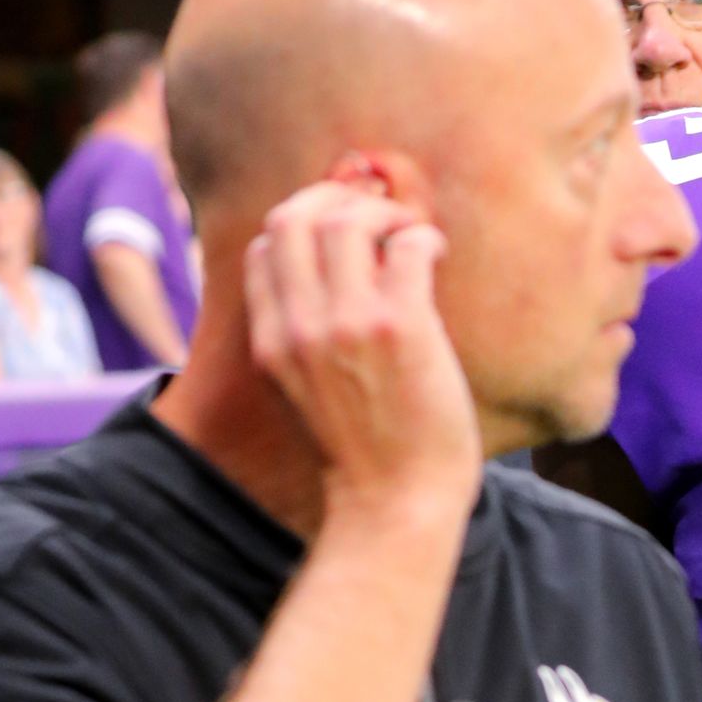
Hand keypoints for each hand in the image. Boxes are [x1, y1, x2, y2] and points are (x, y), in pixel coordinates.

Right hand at [243, 174, 480, 521]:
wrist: (395, 503)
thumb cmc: (365, 450)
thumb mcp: (304, 390)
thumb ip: (304, 337)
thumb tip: (334, 280)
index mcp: (270, 342)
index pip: (266, 247)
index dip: (306, 222)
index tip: (345, 231)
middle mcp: (298, 326)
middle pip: (295, 217)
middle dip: (338, 199)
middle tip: (377, 214)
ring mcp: (346, 324)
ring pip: (348, 220)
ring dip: (387, 215)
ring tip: (410, 236)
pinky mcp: (400, 326)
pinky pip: (408, 245)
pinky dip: (424, 236)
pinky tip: (435, 255)